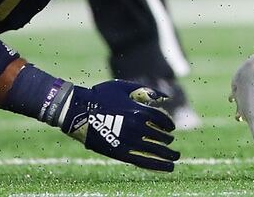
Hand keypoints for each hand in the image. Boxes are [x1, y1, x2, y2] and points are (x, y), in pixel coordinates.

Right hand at [58, 80, 177, 171]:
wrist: (78, 111)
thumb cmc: (100, 96)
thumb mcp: (122, 87)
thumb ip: (144, 90)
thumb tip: (164, 96)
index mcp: (138, 110)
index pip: (161, 120)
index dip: (168, 124)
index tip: (170, 128)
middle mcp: (137, 126)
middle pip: (160, 135)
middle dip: (168, 140)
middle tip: (170, 143)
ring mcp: (129, 140)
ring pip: (155, 149)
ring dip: (168, 154)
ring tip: (175, 157)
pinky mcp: (120, 152)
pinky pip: (144, 161)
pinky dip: (158, 165)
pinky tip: (169, 167)